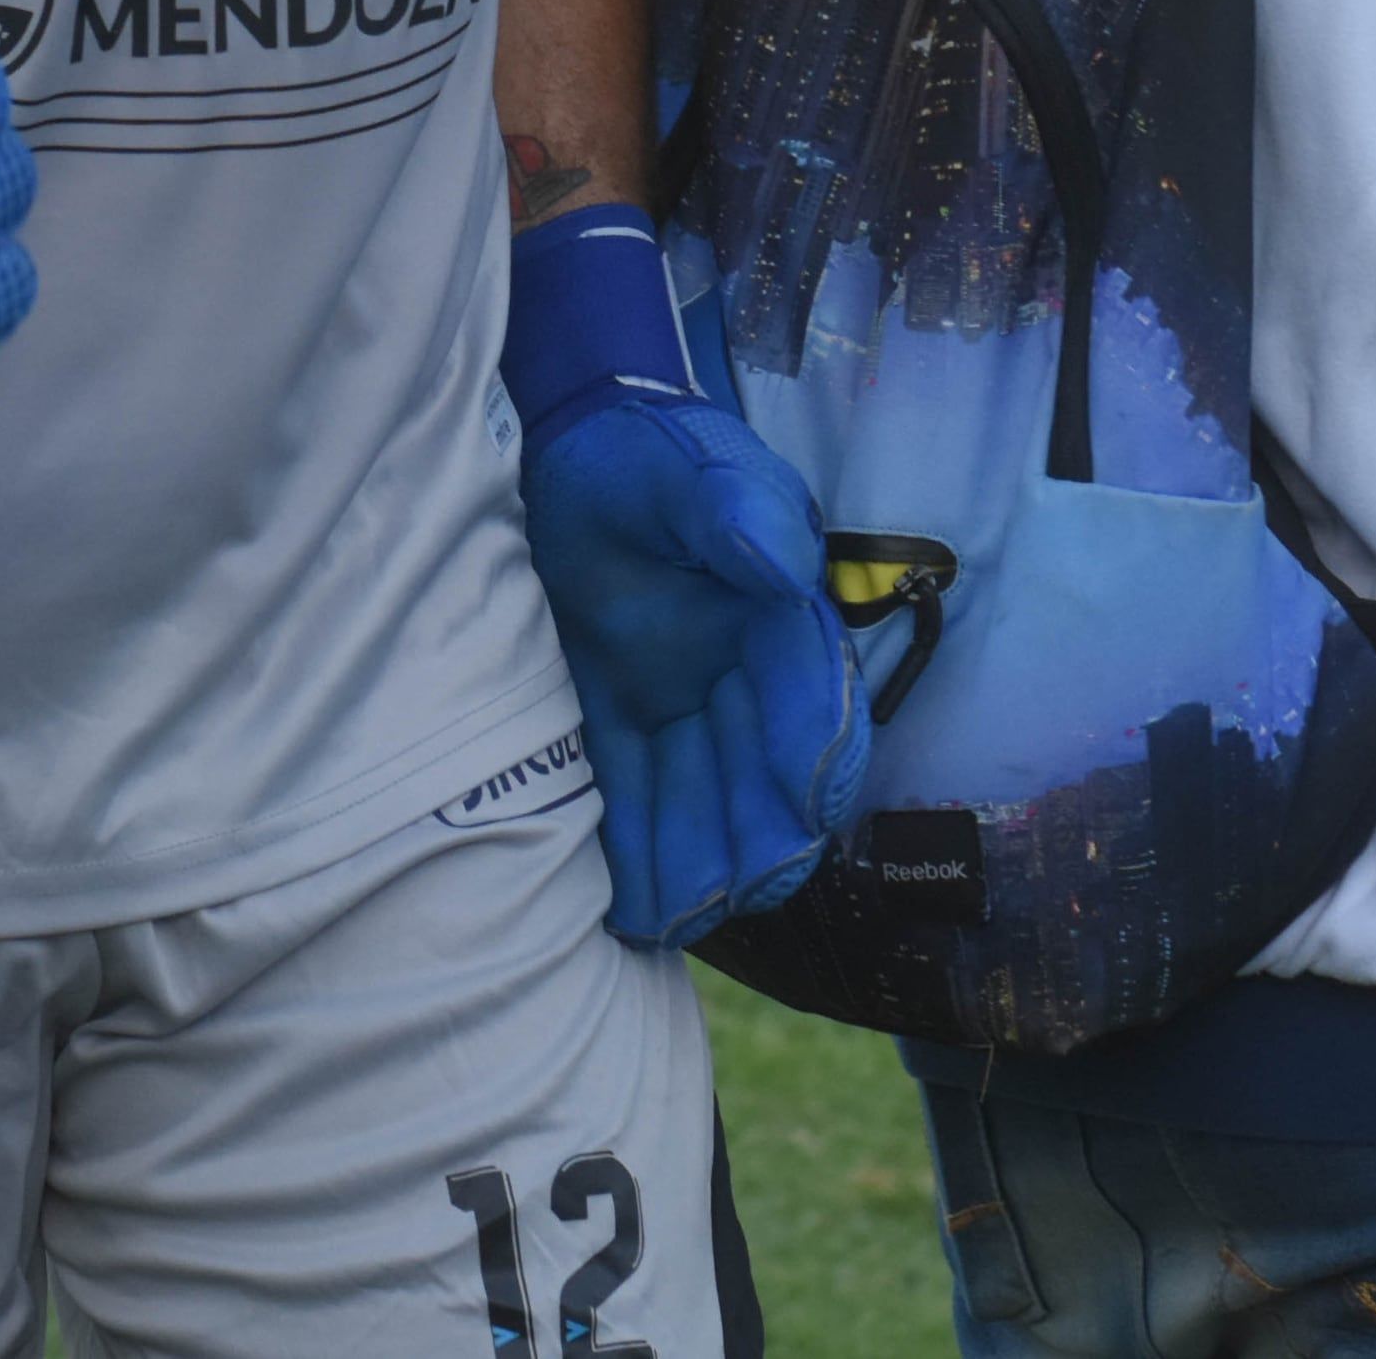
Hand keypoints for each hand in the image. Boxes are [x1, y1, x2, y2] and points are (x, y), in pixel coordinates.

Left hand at [523, 391, 872, 946]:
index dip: (814, 746)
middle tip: (743, 891)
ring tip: (680, 920)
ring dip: (702, 865)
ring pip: (703, 800)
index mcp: (777, 610)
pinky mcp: (620, 723)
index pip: (809, 687)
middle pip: (764, 768)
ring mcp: (682, 704)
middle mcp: (741, 671)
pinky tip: (628, 910)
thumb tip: (783, 566)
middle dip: (762, 836)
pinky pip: (634, 799)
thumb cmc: (638, 455)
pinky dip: (635, 854)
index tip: (809, 802)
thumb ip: (735, 508)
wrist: (561, 456)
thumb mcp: (688, 465)